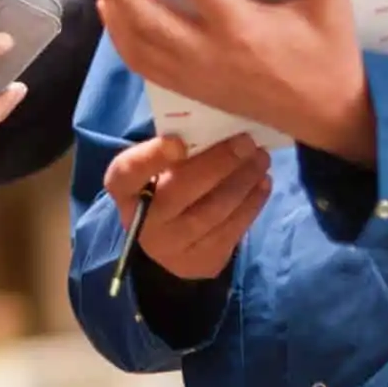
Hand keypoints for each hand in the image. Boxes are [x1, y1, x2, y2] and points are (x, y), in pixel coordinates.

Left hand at [75, 0, 372, 161]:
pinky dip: (121, 38)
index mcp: (242, 30)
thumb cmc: (328, 61)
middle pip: (146, 17)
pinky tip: (112, 13)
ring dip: (112, 5)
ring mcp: (195, 76)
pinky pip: (144, 65)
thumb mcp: (331, 11)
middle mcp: (209, 55)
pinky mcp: (191, 89)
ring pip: (137, 43)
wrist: (324, 119)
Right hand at [105, 134, 270, 280]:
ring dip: (243, 182)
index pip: (128, 173)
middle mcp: (142, 223)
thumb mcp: (159, 166)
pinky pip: (231, 232)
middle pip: (180, 192)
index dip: (152, 157)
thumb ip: (177, 147)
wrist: (167, 239)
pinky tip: (262, 184)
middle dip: (218, 164)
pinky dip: (252, 204)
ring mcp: (171, 248)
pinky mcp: (200, 262)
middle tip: (246, 142)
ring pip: (212, 212)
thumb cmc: (164, 185)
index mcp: (124, 190)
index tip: (178, 142)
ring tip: (261, 159)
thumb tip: (221, 124)